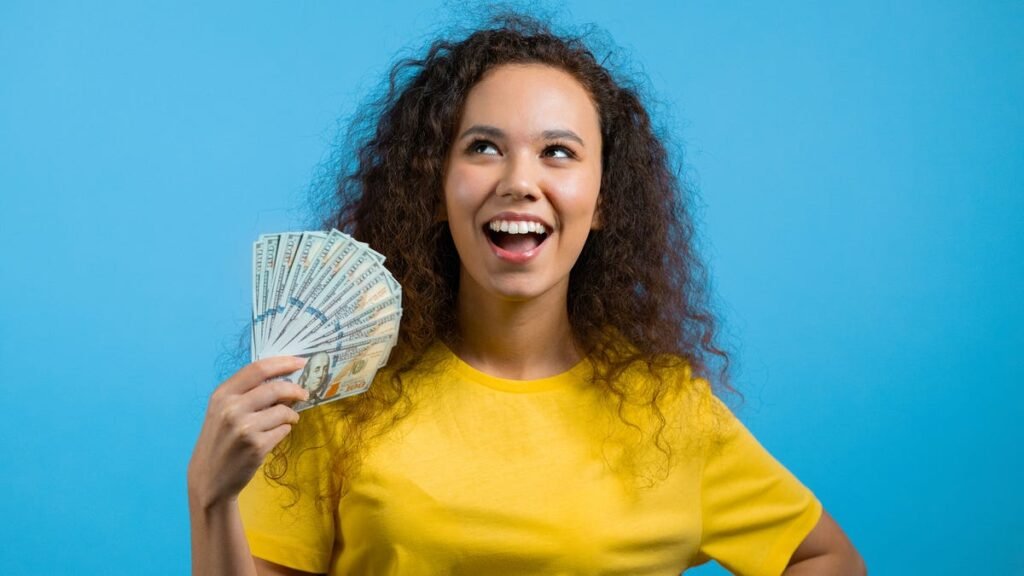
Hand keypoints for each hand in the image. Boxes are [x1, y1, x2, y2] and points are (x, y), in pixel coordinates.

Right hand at [187, 356, 308, 509]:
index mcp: (222, 394)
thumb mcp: (223, 411)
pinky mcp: (256, 446)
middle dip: (296, 389)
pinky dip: (284, 430)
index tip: (300, 362)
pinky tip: (274, 435)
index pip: (257, 369)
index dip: (283, 363)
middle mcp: (231, 408)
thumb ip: (248, 393)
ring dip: (291, 414)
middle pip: (276, 388)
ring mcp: (244, 428)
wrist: (209, 478)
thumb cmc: (220, 440)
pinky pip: (283, 430)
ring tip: (287, 420)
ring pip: (283, 411)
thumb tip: (285, 379)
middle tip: (304, 393)